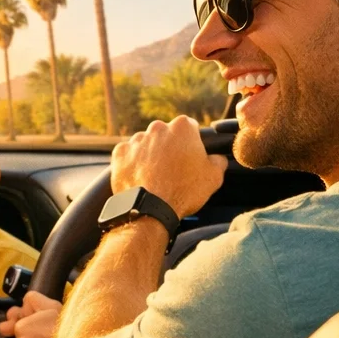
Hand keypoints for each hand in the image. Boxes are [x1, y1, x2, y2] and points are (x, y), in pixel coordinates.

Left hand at [110, 116, 228, 217]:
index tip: (189, 159)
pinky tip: (141, 178)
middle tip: (173, 171)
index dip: (191, 144)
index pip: (190, 129)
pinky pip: (129, 155)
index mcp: (182, 128)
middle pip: (166, 135)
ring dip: (151, 156)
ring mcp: (136, 140)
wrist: (150, 210)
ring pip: (146, 144)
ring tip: (156, 177)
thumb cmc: (184, 192)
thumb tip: (217, 158)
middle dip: (169, 148)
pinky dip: (134, 164)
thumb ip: (218, 161)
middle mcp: (157, 128)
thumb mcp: (214, 177)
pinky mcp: (120, 153)